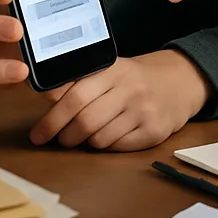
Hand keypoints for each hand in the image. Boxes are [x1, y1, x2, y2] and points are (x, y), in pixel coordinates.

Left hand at [28, 50, 210, 150]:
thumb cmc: (134, 78)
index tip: (38, 134)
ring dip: (84, 143)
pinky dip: (106, 146)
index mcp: (114, 69)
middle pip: (85, 121)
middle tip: (57, 140)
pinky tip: (108, 136)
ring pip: (99, 139)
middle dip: (64, 136)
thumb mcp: (109, 70)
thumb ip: (79, 81)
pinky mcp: (153, 132)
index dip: (52, 119)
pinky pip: (117, 148)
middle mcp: (130, 88)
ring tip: (83, 136)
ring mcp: (143, 111)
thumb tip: (46, 95)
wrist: (179, 80)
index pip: (75, 96)